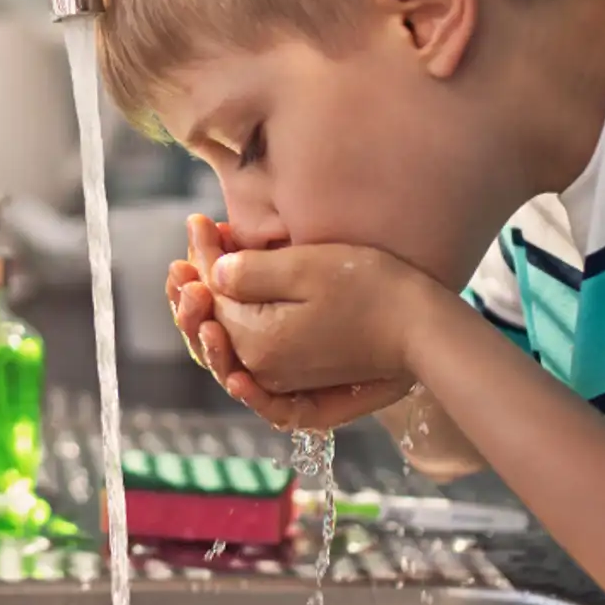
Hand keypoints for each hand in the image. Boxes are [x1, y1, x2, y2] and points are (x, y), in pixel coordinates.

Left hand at [175, 221, 411, 430]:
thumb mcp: (304, 267)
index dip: (200, 256)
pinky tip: (224, 345)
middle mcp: (261, 369)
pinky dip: (233, 357)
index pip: (210, 295)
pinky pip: (254, 375)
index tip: (197, 222)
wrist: (422, 330)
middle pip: (211, 326)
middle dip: (193, 288)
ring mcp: (282, 380)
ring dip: (205, 318)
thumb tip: (210, 272)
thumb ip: (249, 272)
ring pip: (227, 348)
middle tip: (181, 256)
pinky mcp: (303, 382)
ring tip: (192, 287)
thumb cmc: (371, 289)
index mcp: (256, 341)